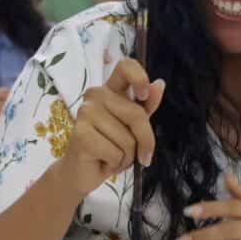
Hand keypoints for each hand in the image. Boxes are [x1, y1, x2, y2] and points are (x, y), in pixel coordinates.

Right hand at [58, 58, 165, 197]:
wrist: (82, 172)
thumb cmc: (110, 148)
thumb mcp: (134, 128)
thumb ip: (146, 107)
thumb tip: (159, 84)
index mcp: (111, 90)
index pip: (125, 66)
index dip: (140, 78)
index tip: (144, 96)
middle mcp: (96, 95)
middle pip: (136, 114)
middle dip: (144, 141)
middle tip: (138, 155)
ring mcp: (85, 112)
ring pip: (127, 138)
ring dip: (126, 157)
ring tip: (112, 156)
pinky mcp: (80, 133)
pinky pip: (115, 152)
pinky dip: (115, 164)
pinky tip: (103, 162)